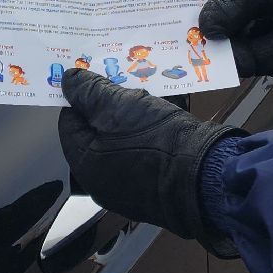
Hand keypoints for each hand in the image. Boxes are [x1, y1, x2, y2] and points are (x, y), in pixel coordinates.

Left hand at [57, 69, 241, 252]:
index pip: (69, 122)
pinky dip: (145, 141)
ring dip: (129, 123)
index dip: (83, 97)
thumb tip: (68, 80)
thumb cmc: (157, 139)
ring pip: (118, 145)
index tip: (100, 80)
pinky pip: (139, 158)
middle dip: (108, 109)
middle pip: (95, 134)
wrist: (205, 176)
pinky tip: (161, 127)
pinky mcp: (151, 193)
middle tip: (128, 91)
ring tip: (148, 105)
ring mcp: (127, 191)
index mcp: (84, 164)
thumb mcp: (118, 105)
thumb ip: (88, 91)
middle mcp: (100, 183)